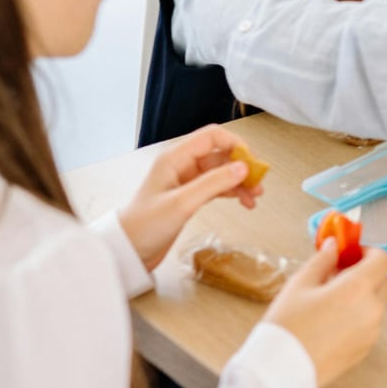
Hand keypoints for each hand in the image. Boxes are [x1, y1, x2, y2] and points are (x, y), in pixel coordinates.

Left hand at [118, 126, 262, 270]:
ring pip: (221, 172)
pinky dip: (231, 192)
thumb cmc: (144, 226)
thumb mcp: (182, 204)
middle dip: (242, 166)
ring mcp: (185, 181)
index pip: (212, 137)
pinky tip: (243, 201)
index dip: (235, 145)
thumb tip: (243, 168)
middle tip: (258, 182)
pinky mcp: (189, 197)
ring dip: (239, 181)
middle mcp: (181, 165)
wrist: (128, 250)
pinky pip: (216, 187)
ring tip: (255, 196)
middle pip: (220, 154)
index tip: (252, 162)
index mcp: (175, 158)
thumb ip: (213, 183)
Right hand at [261, 241, 386, 387]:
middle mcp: (371, 310)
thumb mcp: (300, 284)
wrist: (282, 369)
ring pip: (376, 305)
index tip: (351, 254)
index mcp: (357, 289)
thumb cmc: (288, 326)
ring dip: (361, 297)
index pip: (382, 260)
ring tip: (329, 300)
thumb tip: (333, 246)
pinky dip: (357, 317)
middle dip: (366, 274)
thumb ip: (323, 260)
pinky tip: (330, 321)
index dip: (369, 253)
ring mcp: (371, 332)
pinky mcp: (364, 349)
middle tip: (338, 274)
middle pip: (383, 282)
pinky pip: (368, 325)